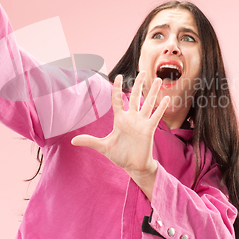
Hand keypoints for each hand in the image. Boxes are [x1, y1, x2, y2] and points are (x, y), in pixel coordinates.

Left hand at [71, 72, 169, 198]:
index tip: (119, 76)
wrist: (133, 166)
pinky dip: (161, 107)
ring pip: (148, 103)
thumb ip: (90, 141)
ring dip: (153, 92)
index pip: (117, 100)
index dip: (118, 88)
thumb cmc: (119, 156)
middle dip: (138, 85)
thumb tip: (73, 141)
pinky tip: (166, 98)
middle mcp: (131, 118)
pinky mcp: (149, 129)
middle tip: (142, 72)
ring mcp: (141, 122)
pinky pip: (156, 116)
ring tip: (158, 79)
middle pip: (135, 97)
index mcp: (120, 119)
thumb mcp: (103, 147)